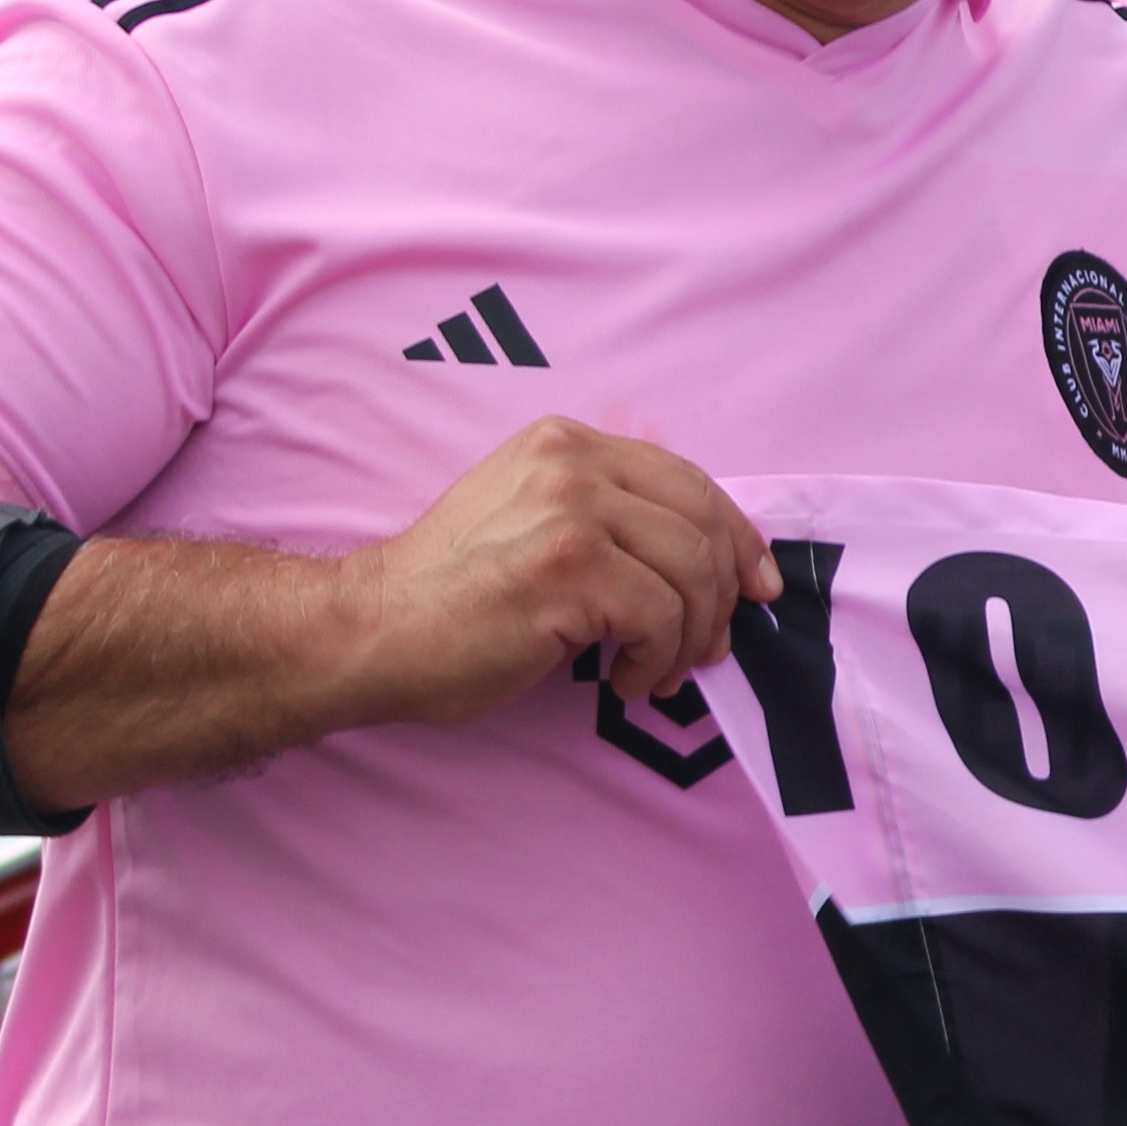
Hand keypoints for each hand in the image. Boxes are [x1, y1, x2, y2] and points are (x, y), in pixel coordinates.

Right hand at [326, 417, 773, 727]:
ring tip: (655, 673)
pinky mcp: (568, 568)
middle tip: (709, 649)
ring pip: (691, 575)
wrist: (368, 632)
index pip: (688, 480)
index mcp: (565, 443)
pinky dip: (656, 660)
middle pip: (702, 525)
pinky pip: (661, 617)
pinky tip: (622, 682)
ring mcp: (569, 510)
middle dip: (723, 597)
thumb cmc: (450, 598)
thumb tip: (712, 565)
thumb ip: (609, 520)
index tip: (757, 587)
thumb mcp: (532, 524)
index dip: (737, 538)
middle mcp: (570, 462)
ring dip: (689, 639)